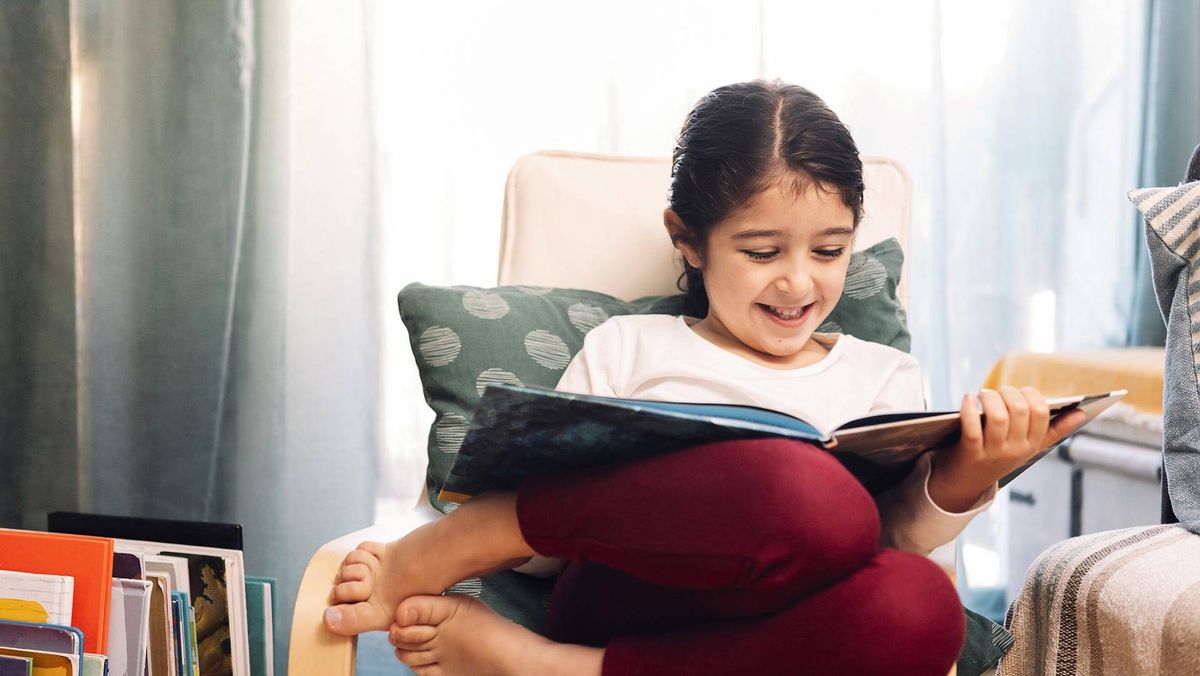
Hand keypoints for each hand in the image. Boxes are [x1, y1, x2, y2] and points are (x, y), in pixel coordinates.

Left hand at [928, 385, 1086, 512]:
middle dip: (1008, 393)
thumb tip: (1081, 413)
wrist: (967, 482)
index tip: (1021, 392)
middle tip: (998, 392)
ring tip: (982, 394)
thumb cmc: (1000, 455)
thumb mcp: (1029, 447)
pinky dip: (968, 410)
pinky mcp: (971, 453)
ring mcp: (994, 453)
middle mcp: (1016, 449)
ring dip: (989, 398)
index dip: (1031, 395)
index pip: (1041, 413)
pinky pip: (972, 428)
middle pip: (1019, 410)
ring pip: (998, 417)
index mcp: (1033, 444)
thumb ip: (1054, 430)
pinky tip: (967, 398)